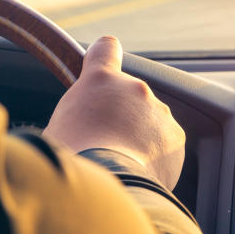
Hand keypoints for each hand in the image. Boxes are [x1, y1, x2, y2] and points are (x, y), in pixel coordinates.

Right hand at [44, 36, 185, 189]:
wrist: (108, 183)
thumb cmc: (72, 157)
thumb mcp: (59, 125)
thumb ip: (80, 111)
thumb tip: (86, 121)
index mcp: (100, 80)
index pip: (106, 49)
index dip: (104, 55)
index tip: (105, 60)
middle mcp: (135, 89)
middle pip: (128, 97)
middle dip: (120, 116)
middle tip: (103, 142)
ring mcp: (159, 112)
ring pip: (149, 121)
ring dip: (139, 137)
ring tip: (120, 162)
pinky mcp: (175, 138)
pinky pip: (163, 145)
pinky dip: (154, 157)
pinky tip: (136, 172)